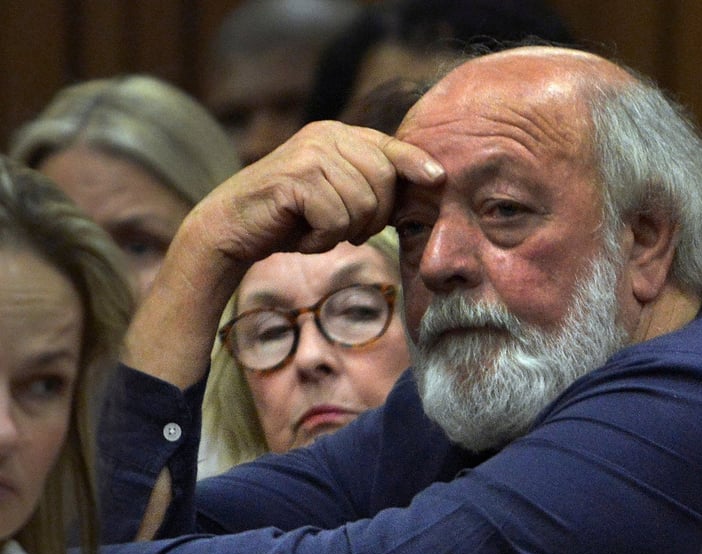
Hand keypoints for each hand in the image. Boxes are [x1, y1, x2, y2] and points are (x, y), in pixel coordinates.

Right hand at [179, 120, 443, 267]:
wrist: (232, 229)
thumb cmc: (290, 218)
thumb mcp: (336, 194)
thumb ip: (370, 183)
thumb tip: (428, 181)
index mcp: (337, 135)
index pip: (390, 147)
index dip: (416, 164)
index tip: (439, 178)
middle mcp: (325, 136)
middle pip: (385, 181)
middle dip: (372, 217)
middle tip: (342, 229)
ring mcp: (310, 154)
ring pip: (364, 205)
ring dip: (343, 231)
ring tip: (316, 229)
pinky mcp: (296, 179)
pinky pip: (337, 220)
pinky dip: (322, 240)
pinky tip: (302, 236)